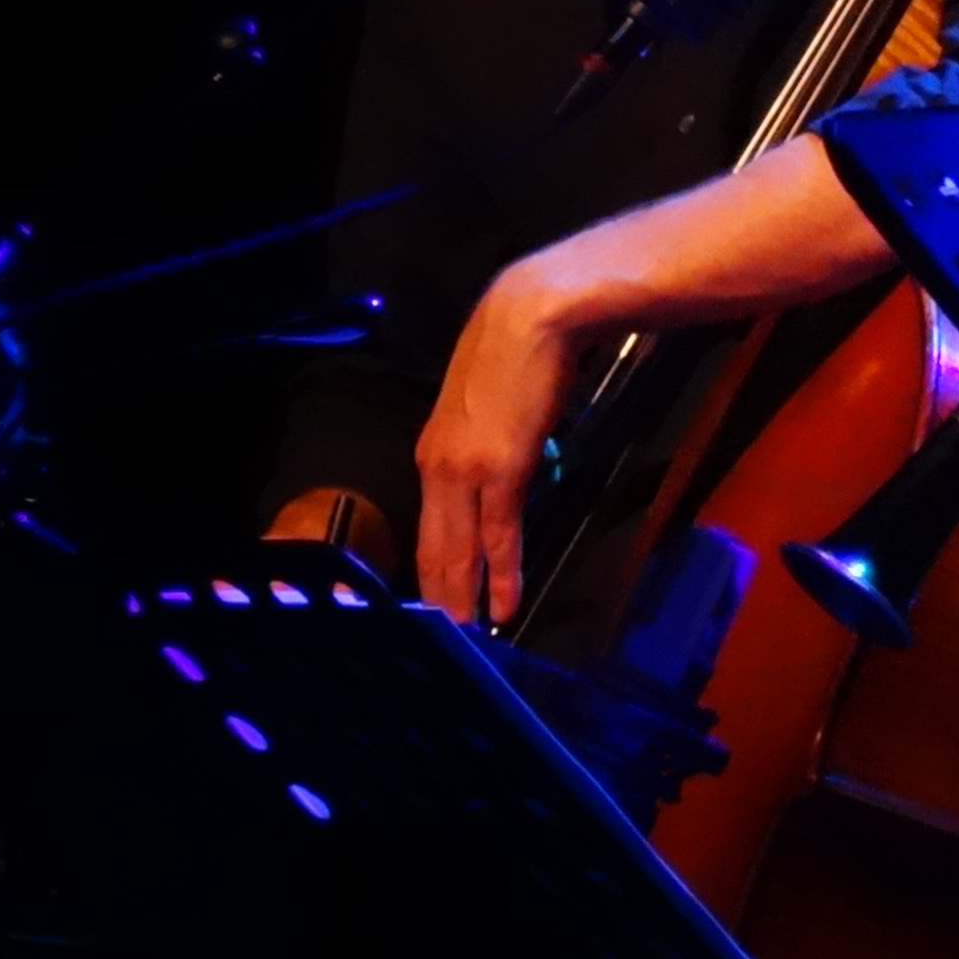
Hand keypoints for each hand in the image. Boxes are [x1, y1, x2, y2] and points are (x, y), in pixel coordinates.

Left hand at [416, 263, 595, 624]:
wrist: (531, 319)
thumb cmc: (515, 353)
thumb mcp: (489, 405)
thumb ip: (490, 440)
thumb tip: (512, 466)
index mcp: (431, 453)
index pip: (428, 525)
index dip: (432, 567)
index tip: (436, 601)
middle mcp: (436, 468)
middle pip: (433, 547)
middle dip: (438, 596)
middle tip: (443, 639)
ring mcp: (464, 472)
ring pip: (457, 550)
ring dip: (463, 597)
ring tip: (466, 636)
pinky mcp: (500, 472)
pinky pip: (498, 536)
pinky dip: (500, 575)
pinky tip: (504, 606)